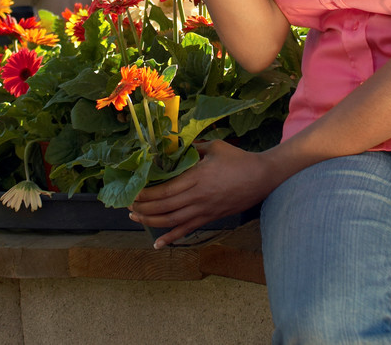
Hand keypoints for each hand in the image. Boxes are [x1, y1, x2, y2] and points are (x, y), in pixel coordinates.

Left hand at [129, 140, 272, 247]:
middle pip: (164, 206)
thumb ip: (194, 148)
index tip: (134, 191)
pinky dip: (171, 238)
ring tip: (135, 218)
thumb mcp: (215, 147)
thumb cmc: (238, 159)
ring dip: (151, 221)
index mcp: (197, 176)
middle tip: (128, 205)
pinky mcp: (209, 218)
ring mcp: (203, 210)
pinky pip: (187, 230)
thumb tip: (176, 147)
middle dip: (144, 207)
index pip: (166, 189)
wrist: (261, 177)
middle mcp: (197, 196)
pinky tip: (157, 244)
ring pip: (172, 221)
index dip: (147, 193)